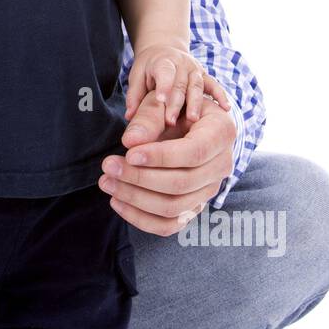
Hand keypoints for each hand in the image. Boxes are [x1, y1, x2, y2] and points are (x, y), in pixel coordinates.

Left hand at [99, 89, 237, 236]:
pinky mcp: (193, 207)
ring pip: (173, 207)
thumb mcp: (163, 102)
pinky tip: (116, 202)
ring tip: (106, 181)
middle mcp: (222, 166)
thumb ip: (148, 119)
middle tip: (108, 165)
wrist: (187, 124)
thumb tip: (130, 142)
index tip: (128, 154)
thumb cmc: (175, 108)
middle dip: (139, 177)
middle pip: (181, 184)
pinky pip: (169, 225)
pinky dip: (140, 218)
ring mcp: (209, 190)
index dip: (160, 157)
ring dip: (135, 198)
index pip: (194, 153)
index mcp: (222, 133)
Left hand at [124, 43, 231, 126]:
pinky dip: (221, 96)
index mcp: (163, 61)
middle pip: (180, 84)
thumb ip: (134, 96)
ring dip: (196, 103)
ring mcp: (195, 69)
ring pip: (197, 86)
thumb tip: (129, 116)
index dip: (164, 86)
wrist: (164, 49)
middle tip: (171, 121)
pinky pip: (214, 85)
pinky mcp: (205, 75)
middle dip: (176, 103)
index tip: (161, 101)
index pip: (164, 72)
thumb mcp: (137, 76)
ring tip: (193, 120)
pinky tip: (225, 108)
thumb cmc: (148, 68)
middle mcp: (182, 64)